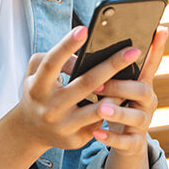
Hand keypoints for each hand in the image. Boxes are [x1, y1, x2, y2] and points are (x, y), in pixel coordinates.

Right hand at [12, 26, 144, 151]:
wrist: (30, 130)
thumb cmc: (38, 91)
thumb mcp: (35, 73)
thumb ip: (55, 59)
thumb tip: (84, 55)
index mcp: (37, 86)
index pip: (52, 62)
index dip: (67, 45)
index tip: (85, 29)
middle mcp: (49, 107)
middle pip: (85, 83)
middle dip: (111, 66)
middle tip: (132, 50)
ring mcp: (63, 125)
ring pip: (97, 108)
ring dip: (118, 92)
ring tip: (138, 75)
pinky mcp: (74, 139)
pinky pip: (99, 123)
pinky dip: (113, 110)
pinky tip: (126, 98)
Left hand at [92, 26, 168, 155]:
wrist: (123, 143)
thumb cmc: (115, 105)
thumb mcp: (113, 88)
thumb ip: (106, 72)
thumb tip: (81, 48)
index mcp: (141, 83)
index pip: (151, 62)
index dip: (157, 46)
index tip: (160, 28)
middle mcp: (147, 101)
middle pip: (141, 89)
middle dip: (120, 85)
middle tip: (98, 84)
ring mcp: (143, 123)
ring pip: (136, 116)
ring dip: (118, 111)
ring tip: (101, 108)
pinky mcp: (135, 143)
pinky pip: (126, 141)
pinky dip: (111, 138)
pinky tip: (96, 133)